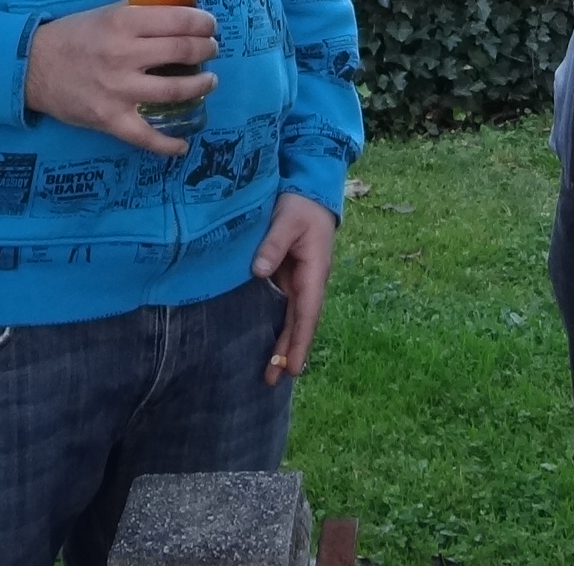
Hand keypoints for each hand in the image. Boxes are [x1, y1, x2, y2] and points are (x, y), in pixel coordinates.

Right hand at [23, 1, 217, 156]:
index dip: (203, 23)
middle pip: (182, 52)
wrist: (32, 67)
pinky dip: (169, 144)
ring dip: (201, 86)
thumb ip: (139, 14)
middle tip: (211, 50)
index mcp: (123, 22)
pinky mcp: (110, 119)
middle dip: (206, 50)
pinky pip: (147, 137)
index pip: (178, 20)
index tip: (210, 25)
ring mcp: (118, 90)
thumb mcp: (106, 13)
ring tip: (208, 81)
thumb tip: (180, 13)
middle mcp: (123, 55)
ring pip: (175, 90)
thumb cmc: (72, 36)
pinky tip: (183, 143)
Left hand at [252, 192, 338, 383]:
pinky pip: (284, 307)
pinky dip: (279, 327)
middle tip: (275, 381)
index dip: (299, 340)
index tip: (293, 368)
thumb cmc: (300, 205)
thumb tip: (258, 272)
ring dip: (283, 344)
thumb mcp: (287, 219)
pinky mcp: (288, 277)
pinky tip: (269, 343)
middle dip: (289, 352)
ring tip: (271, 373)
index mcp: (315, 272)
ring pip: (292, 319)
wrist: (310, 192)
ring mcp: (299, 281)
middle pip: (300, 323)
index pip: (307, 312)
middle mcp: (309, 282)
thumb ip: (273, 244)